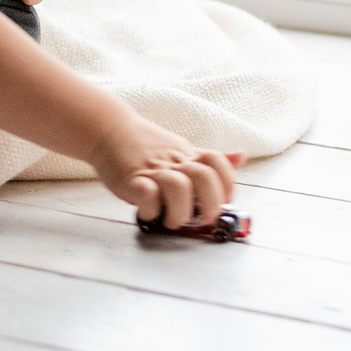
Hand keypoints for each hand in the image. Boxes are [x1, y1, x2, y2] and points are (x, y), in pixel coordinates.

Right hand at [87, 112, 243, 229]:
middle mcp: (174, 161)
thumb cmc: (145, 146)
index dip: (227, 183)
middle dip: (210, 203)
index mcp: (188, 155)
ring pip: (179, 187)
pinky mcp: (131, 179)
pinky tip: (149, 213)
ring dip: (181, 210)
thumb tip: (242, 157)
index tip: (225, 199)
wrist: (108, 130)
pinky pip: (147, 193)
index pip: (217, 162)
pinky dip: (152, 208)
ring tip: (173, 220)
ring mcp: (153, 169)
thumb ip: (209, 160)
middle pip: (204, 177)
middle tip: (203, 218)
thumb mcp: (181, 148)